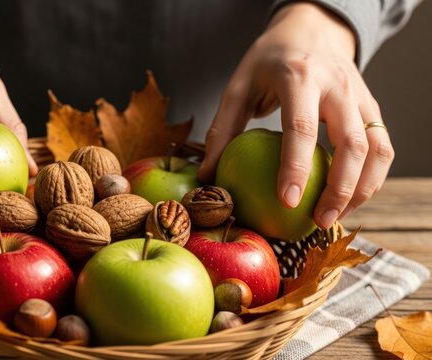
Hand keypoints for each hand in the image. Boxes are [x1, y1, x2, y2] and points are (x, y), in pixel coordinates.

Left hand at [198, 3, 393, 228]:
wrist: (310, 30)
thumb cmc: (268, 62)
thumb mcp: (238, 86)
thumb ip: (223, 130)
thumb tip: (207, 176)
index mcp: (299, 76)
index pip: (301, 127)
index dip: (296, 167)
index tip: (288, 202)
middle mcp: (337, 85)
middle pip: (351, 143)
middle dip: (339, 189)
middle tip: (317, 222)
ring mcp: (360, 95)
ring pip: (377, 149)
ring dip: (362, 189)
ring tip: (334, 218)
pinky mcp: (372, 107)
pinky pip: (383, 147)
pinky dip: (372, 178)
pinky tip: (349, 200)